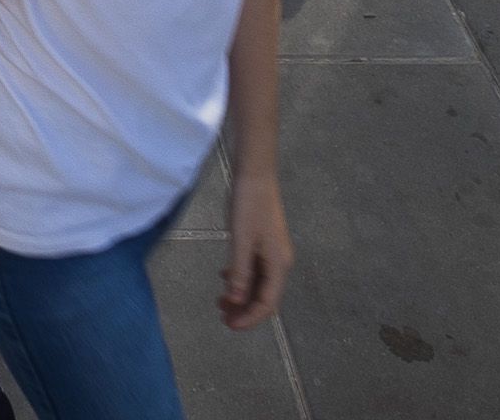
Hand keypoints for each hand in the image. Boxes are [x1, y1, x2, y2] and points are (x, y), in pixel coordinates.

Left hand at [222, 174, 291, 330]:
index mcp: (278, 265)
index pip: (267, 303)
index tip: (229, 326)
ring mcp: (272, 252)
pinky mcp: (263, 243)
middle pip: (265, 297)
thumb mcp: (241, 241)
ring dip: (241, 295)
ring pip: (258, 284)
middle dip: (244, 310)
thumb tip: (236, 302)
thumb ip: (239, 272)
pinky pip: (254, 269)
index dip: (249, 318)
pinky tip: (224, 277)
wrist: (254, 174)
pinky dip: (241, 278)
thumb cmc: (248, 206)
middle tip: (221, 316)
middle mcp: (279, 262)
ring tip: (219, 301)